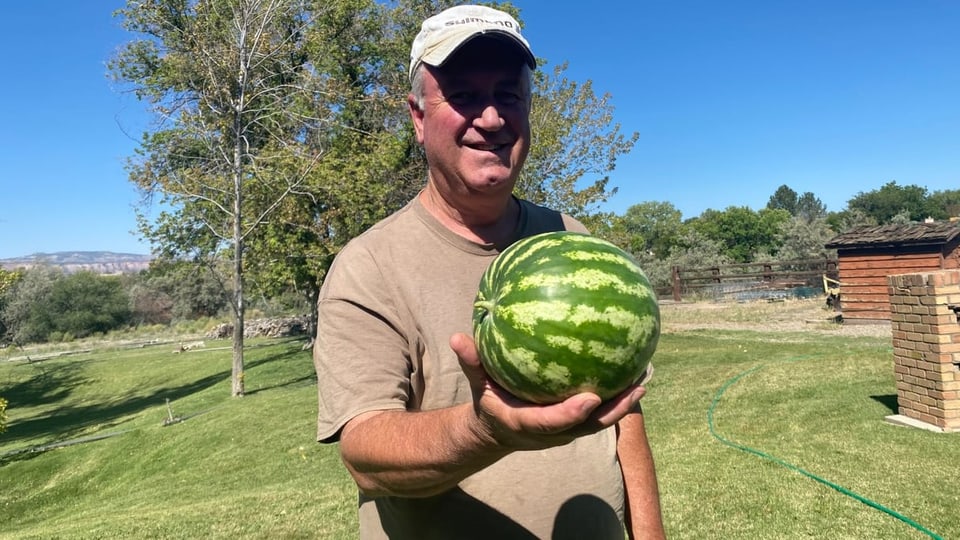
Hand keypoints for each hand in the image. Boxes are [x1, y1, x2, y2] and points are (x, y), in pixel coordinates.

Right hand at [450, 332, 645, 451]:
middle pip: (589, 426)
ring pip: (602, 421)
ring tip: (646, 375)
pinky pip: (602, 410)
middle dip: (614, 410)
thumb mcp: (476, 383)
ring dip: (625, 402)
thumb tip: (458, 337)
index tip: (590, 399)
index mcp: (527, 424)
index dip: (572, 415)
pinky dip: (618, 393)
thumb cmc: (487, 400)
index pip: (552, 423)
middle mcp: (552, 432)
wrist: (496, 430)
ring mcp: (568, 431)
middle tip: (635, 387)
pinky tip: (635, 367)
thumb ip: (471, 362)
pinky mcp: (577, 424)